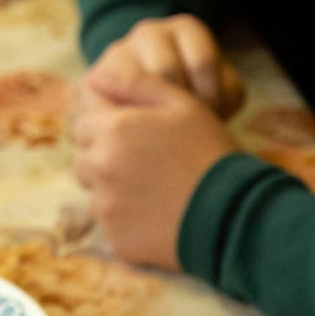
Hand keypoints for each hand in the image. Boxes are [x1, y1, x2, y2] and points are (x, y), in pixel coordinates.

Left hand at [71, 72, 237, 270]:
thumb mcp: (181, 104)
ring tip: (152, 192)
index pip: (84, 125)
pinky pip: (111, 225)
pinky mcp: (116, 238)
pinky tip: (156, 216)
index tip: (136, 139)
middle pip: (84, 160)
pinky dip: (127, 221)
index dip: (108, 129)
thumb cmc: (208, 152)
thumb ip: (136, 84)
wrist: (231, 214)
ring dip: (114, 191)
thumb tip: (98, 77)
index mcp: (112, 129)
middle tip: (145, 167)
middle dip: (106, 160)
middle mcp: (100, 167)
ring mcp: (106, 206)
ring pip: (95, 194)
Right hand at [89, 13, 244, 117]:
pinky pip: (110, 102)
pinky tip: (139, 135)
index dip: (210, 99)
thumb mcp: (223, 92)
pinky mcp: (96, 78)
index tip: (210, 117)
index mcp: (187, 29)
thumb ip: (227, 94)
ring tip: (162, 132)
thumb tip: (211, 110)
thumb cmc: (197, 100)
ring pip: (135, 84)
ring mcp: (120, 50)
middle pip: (167, 72)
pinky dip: (127, 123)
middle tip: (184, 128)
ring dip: (152, 115)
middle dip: (178, 107)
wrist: (153, 105)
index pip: (202, 63)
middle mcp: (151, 31)